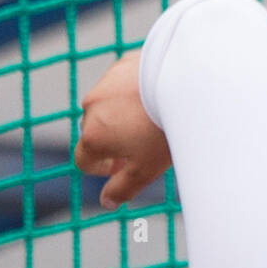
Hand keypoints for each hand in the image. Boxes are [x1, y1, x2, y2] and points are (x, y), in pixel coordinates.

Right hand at [74, 50, 171, 207]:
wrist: (182, 85)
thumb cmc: (162, 131)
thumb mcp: (145, 169)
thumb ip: (122, 189)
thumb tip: (107, 202)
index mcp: (92, 136)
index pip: (84, 161)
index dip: (102, 170)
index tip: (122, 169)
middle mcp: (91, 107)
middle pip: (95, 132)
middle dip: (112, 143)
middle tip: (141, 148)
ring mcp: (105, 83)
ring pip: (108, 107)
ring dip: (121, 117)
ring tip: (152, 122)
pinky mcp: (122, 64)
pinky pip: (122, 86)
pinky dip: (133, 95)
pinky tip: (157, 100)